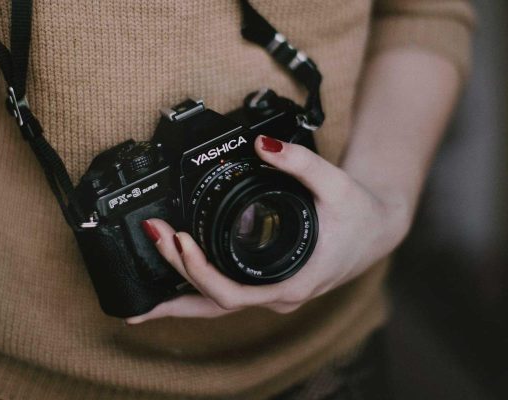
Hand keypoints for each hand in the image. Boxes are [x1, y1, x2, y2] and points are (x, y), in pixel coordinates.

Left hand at [126, 135, 409, 323]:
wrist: (376, 230)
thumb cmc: (359, 215)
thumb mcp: (337, 183)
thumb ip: (300, 162)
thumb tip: (262, 145)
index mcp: (293, 282)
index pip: (232, 293)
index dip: (199, 272)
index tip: (178, 240)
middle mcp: (278, 296)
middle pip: (214, 304)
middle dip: (176, 279)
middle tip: (152, 238)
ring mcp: (271, 295)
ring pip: (216, 308)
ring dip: (179, 300)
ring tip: (139, 303)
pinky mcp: (266, 285)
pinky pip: (225, 297)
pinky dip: (196, 293)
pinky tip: (173, 287)